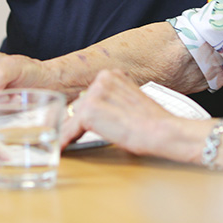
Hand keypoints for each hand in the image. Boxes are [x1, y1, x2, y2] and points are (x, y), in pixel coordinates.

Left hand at [59, 69, 178, 154]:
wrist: (161, 131)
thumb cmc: (152, 121)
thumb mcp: (132, 99)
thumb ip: (114, 99)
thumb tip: (100, 111)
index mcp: (113, 74)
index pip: (91, 95)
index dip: (86, 111)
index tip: (76, 123)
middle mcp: (101, 79)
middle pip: (80, 104)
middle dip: (78, 121)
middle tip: (69, 135)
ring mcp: (94, 95)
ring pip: (74, 117)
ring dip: (70, 131)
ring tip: (64, 143)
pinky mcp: (88, 113)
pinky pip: (70, 130)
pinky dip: (65, 141)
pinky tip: (60, 148)